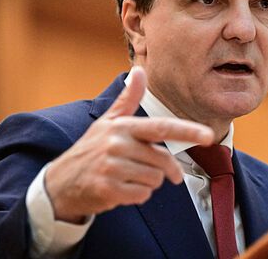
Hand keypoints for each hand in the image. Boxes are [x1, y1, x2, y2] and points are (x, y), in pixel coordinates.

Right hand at [44, 66, 213, 222]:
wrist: (59, 183)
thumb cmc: (90, 150)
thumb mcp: (108, 122)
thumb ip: (128, 98)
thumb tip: (138, 70)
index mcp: (123, 126)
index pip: (162, 128)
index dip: (187, 131)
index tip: (208, 136)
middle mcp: (117, 144)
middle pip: (163, 161)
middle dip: (164, 170)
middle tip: (153, 172)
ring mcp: (110, 167)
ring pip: (154, 180)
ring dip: (147, 183)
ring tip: (128, 177)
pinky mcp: (106, 189)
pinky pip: (142, 195)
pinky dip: (137, 196)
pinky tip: (121, 189)